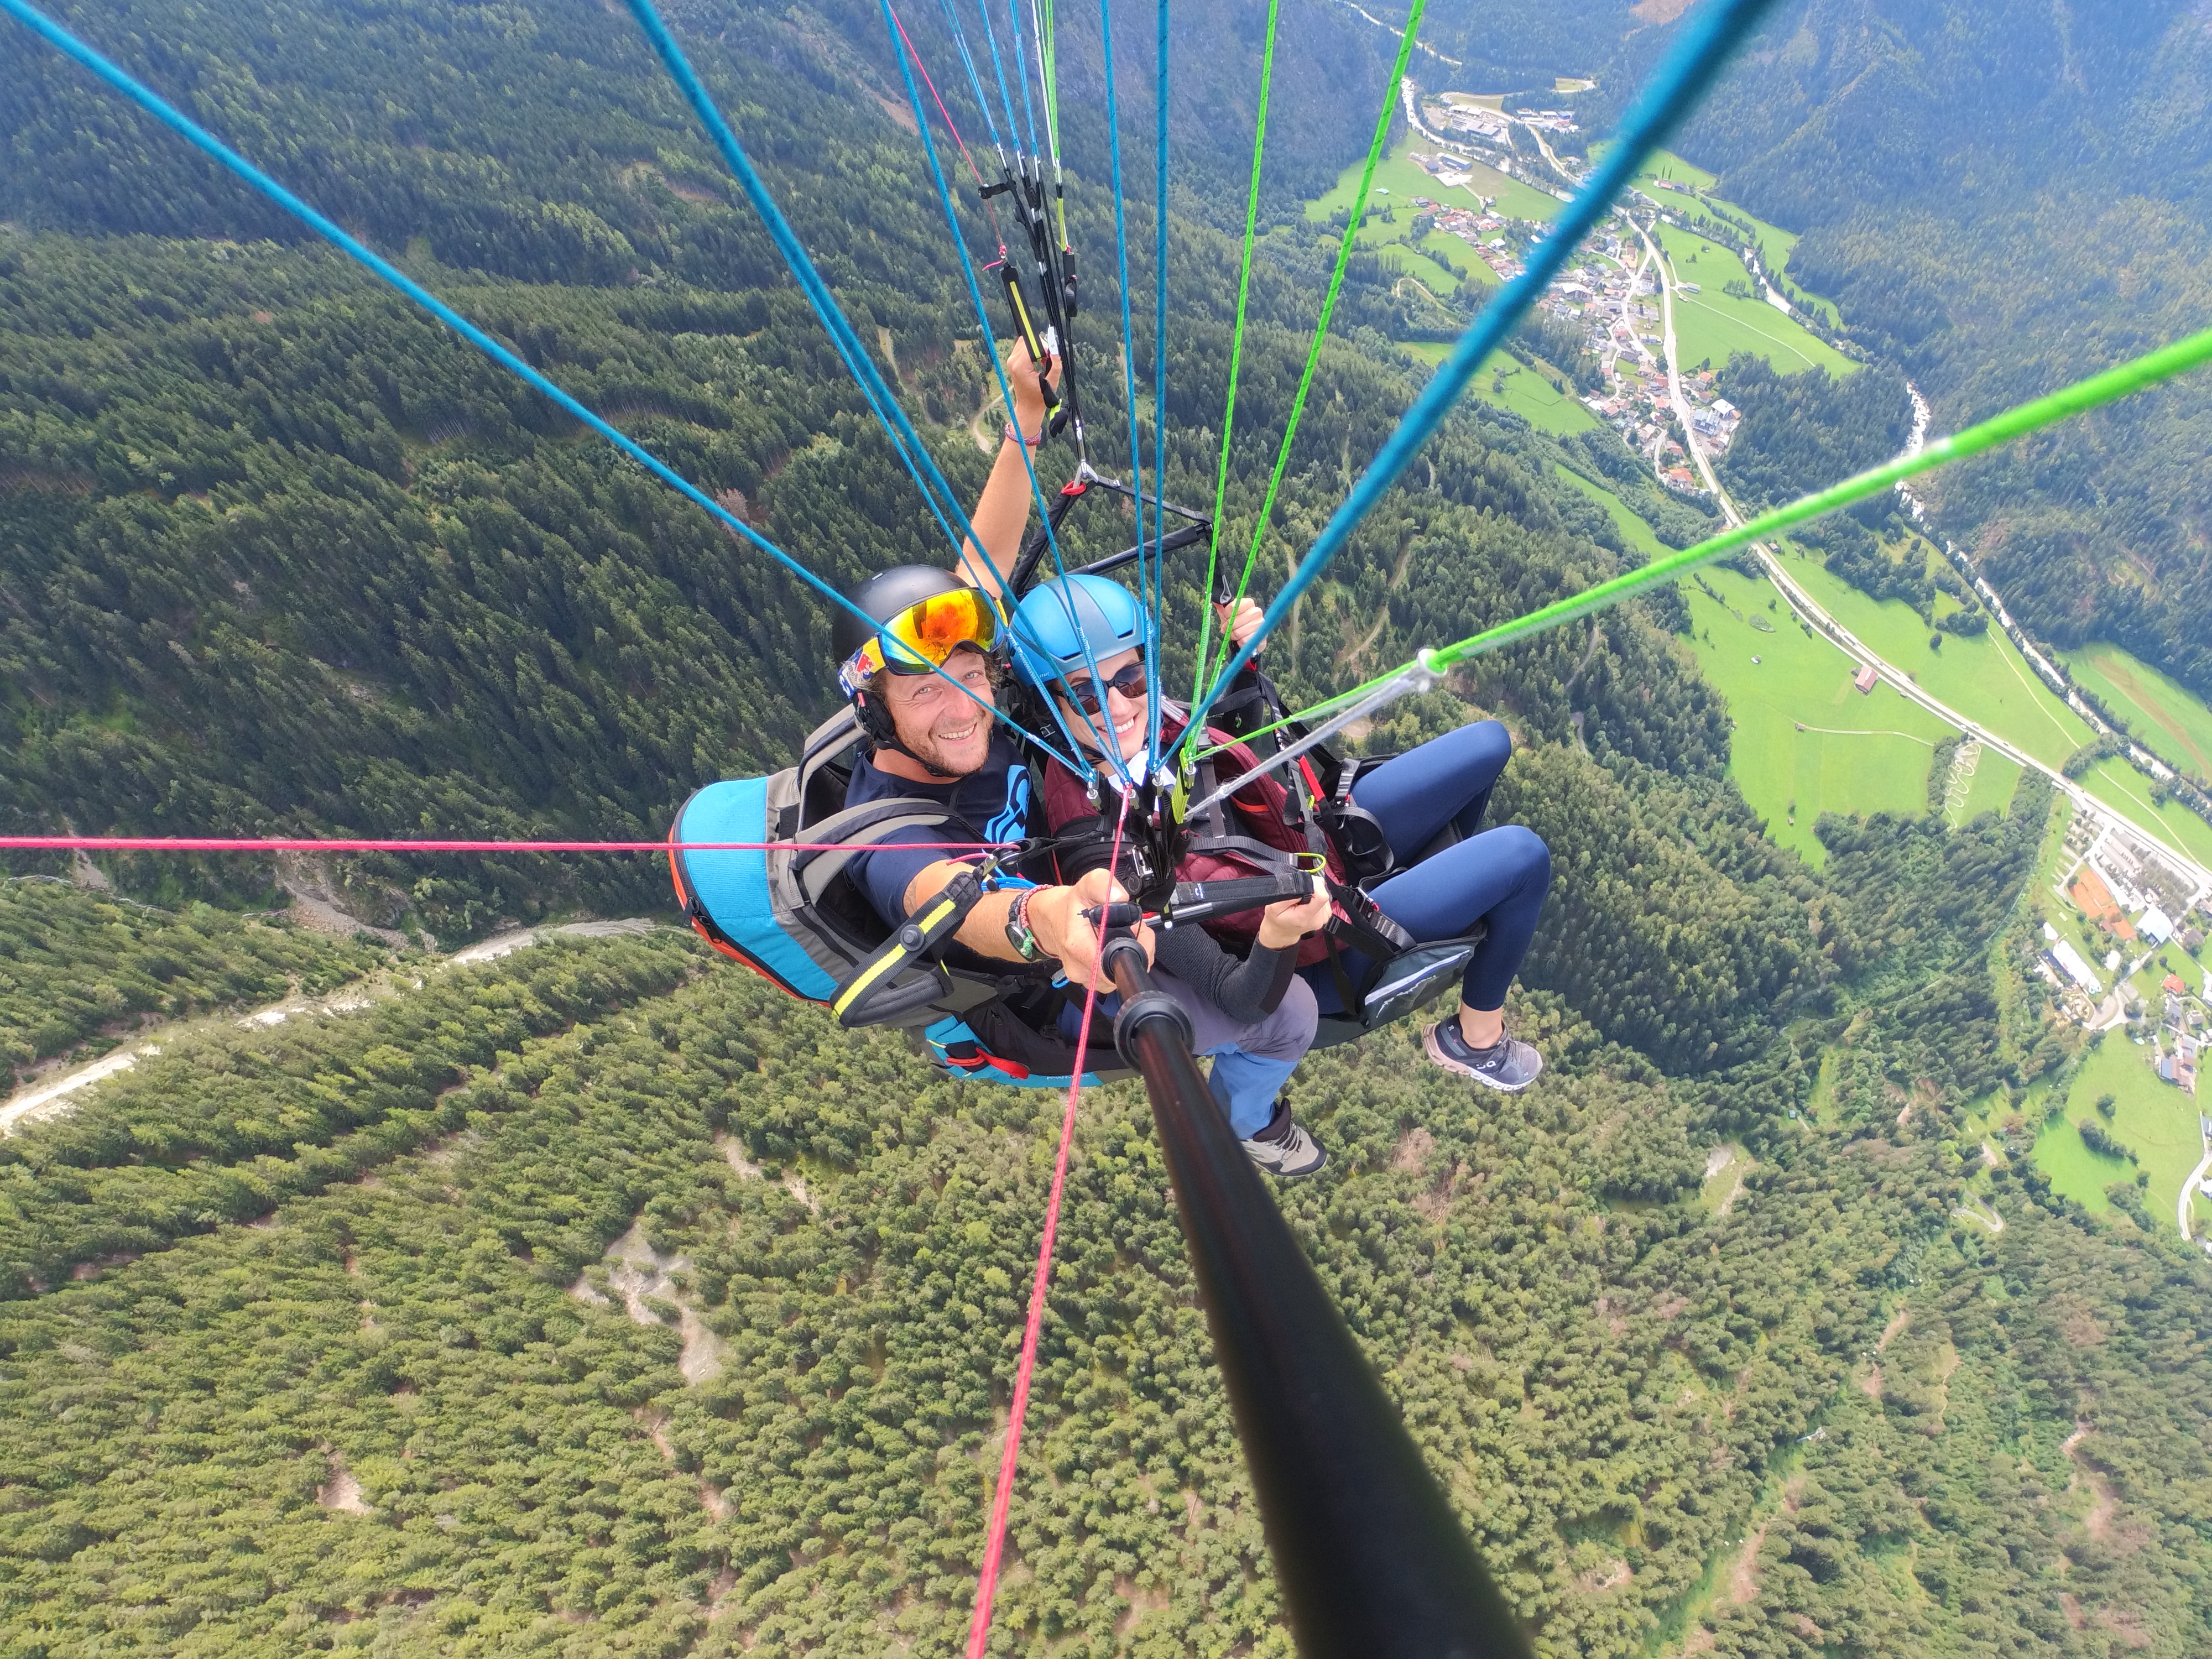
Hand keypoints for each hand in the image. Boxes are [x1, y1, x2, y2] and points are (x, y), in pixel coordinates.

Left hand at [1004, 336, 1061, 440]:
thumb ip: (1056, 365)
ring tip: (1043, 361)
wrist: (1028, 405)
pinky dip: (1032, 351)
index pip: (1032, 345)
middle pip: (1028, 341)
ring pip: (1025, 342)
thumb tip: (1056, 351)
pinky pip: (1022, 347)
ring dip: (1036, 348)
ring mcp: (1011, 360)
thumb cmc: (1039, 396)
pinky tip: (1038, 361)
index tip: (1050, 357)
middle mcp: (1013, 362)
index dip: (1044, 348)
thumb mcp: (1051, 382)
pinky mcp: (1012, 360)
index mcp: (1020, 367)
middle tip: (1048, 359)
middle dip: (1041, 347)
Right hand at [1028, 867, 1153, 991]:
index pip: (1116, 962)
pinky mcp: (1087, 979)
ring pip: (1117, 975)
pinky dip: (1117, 961)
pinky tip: (1113, 946)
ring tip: (1121, 936)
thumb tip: (1119, 897)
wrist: (1051, 919)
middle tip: (1130, 930)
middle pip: (1121, 971)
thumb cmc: (1070, 906)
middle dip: (1134, 950)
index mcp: (1078, 946)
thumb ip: (1103, 885)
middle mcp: (1079, 967)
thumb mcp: (1086, 885)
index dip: (1135, 948)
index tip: (1134, 932)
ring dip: (1126, 956)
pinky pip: (1110, 976)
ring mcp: (1083, 977)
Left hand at [1214, 595, 1265, 655]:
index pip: (1234, 606)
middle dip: (1229, 627)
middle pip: (1236, 620)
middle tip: (1228, 630)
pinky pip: (1245, 640)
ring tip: (1235, 635)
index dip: (1227, 614)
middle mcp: (1256, 611)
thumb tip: (1216, 601)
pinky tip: (1242, 639)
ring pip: (1239, 632)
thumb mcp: (1228, 615)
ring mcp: (1260, 624)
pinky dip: (1240, 642)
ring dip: (1234, 635)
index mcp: (1248, 603)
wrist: (1250, 638)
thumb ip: (1222, 608)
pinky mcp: (1261, 636)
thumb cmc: (1238, 624)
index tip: (1225, 618)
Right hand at [1255, 875, 1332, 949]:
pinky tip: (1306, 902)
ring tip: (1301, 899)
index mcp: (1304, 917)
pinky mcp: (1325, 916)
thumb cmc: (1277, 919)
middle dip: (1312, 888)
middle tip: (1299, 892)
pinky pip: (1324, 900)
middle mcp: (1317, 919)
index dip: (1315, 885)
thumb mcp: (1274, 906)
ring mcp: (1322, 919)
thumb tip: (1302, 887)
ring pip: (1324, 895)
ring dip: (1313, 893)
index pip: (1321, 897)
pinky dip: (1316, 898)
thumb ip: (1288, 896)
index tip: (1305, 884)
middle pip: (1323, 894)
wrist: (1282, 932)